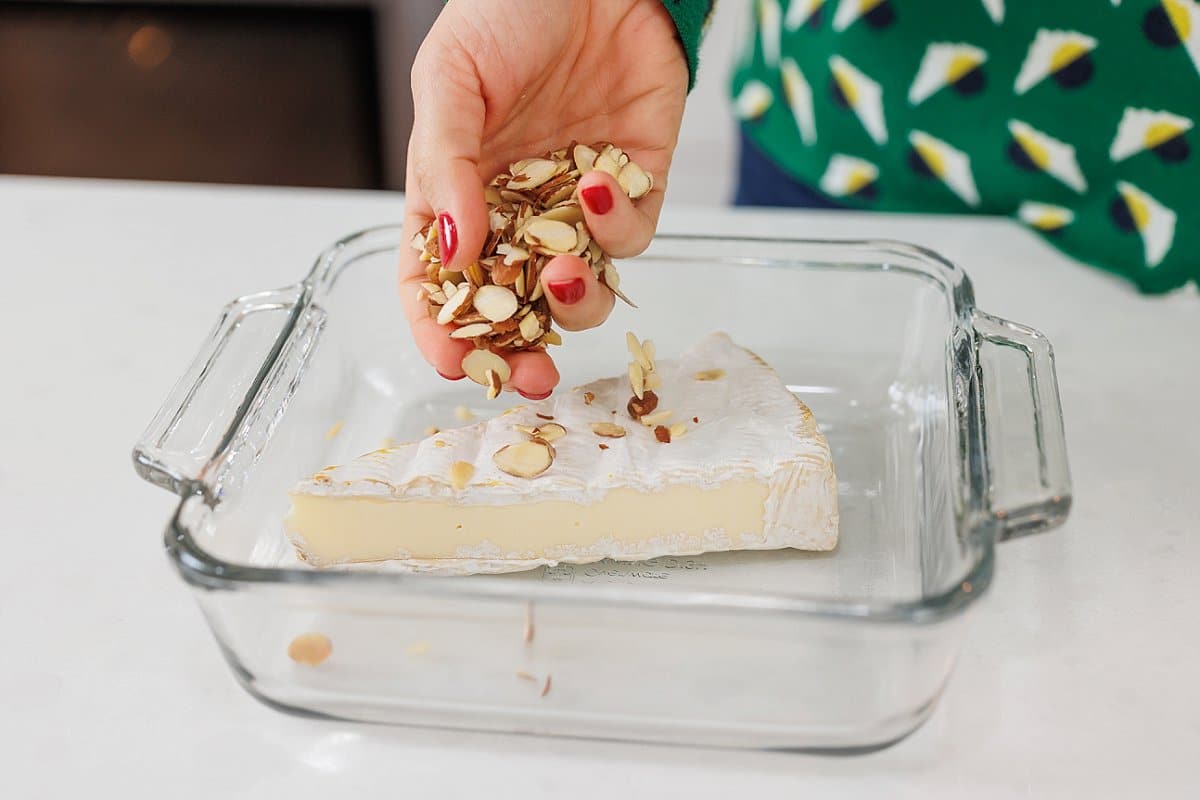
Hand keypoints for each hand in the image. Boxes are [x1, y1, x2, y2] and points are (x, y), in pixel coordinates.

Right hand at [399, 0, 687, 397]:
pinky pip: (631, 235)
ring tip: (564, 272)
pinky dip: (619, 228)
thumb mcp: (449, 80)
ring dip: (575, 295)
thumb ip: (446, 165)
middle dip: (523, 349)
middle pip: (515, 304)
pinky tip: (600, 187)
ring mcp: (577, 203)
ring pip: (580, 285)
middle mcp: (518, 209)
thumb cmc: (507, 10)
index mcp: (459, 193)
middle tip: (531, 377)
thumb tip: (451, 249)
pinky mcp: (635, 184)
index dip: (443, 328)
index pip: (441, 280)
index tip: (455, 364)